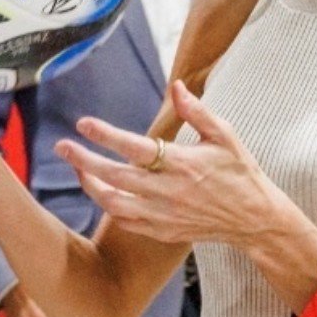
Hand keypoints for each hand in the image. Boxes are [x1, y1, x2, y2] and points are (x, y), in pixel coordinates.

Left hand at [56, 81, 289, 247]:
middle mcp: (169, 191)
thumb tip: (176, 86)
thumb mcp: (225, 136)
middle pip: (115, 176)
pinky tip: (99, 190)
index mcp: (184, 164)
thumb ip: (197, 112)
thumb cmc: (240, 172)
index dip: (106, 136)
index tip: (83, 123)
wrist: (254, 219)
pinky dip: (108, 206)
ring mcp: (164, 215)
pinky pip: (125, 221)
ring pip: (114, 203)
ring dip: (90, 185)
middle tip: (61, 146)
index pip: (136, 148)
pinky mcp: (162, 231)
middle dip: (83, 160)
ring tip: (77, 168)